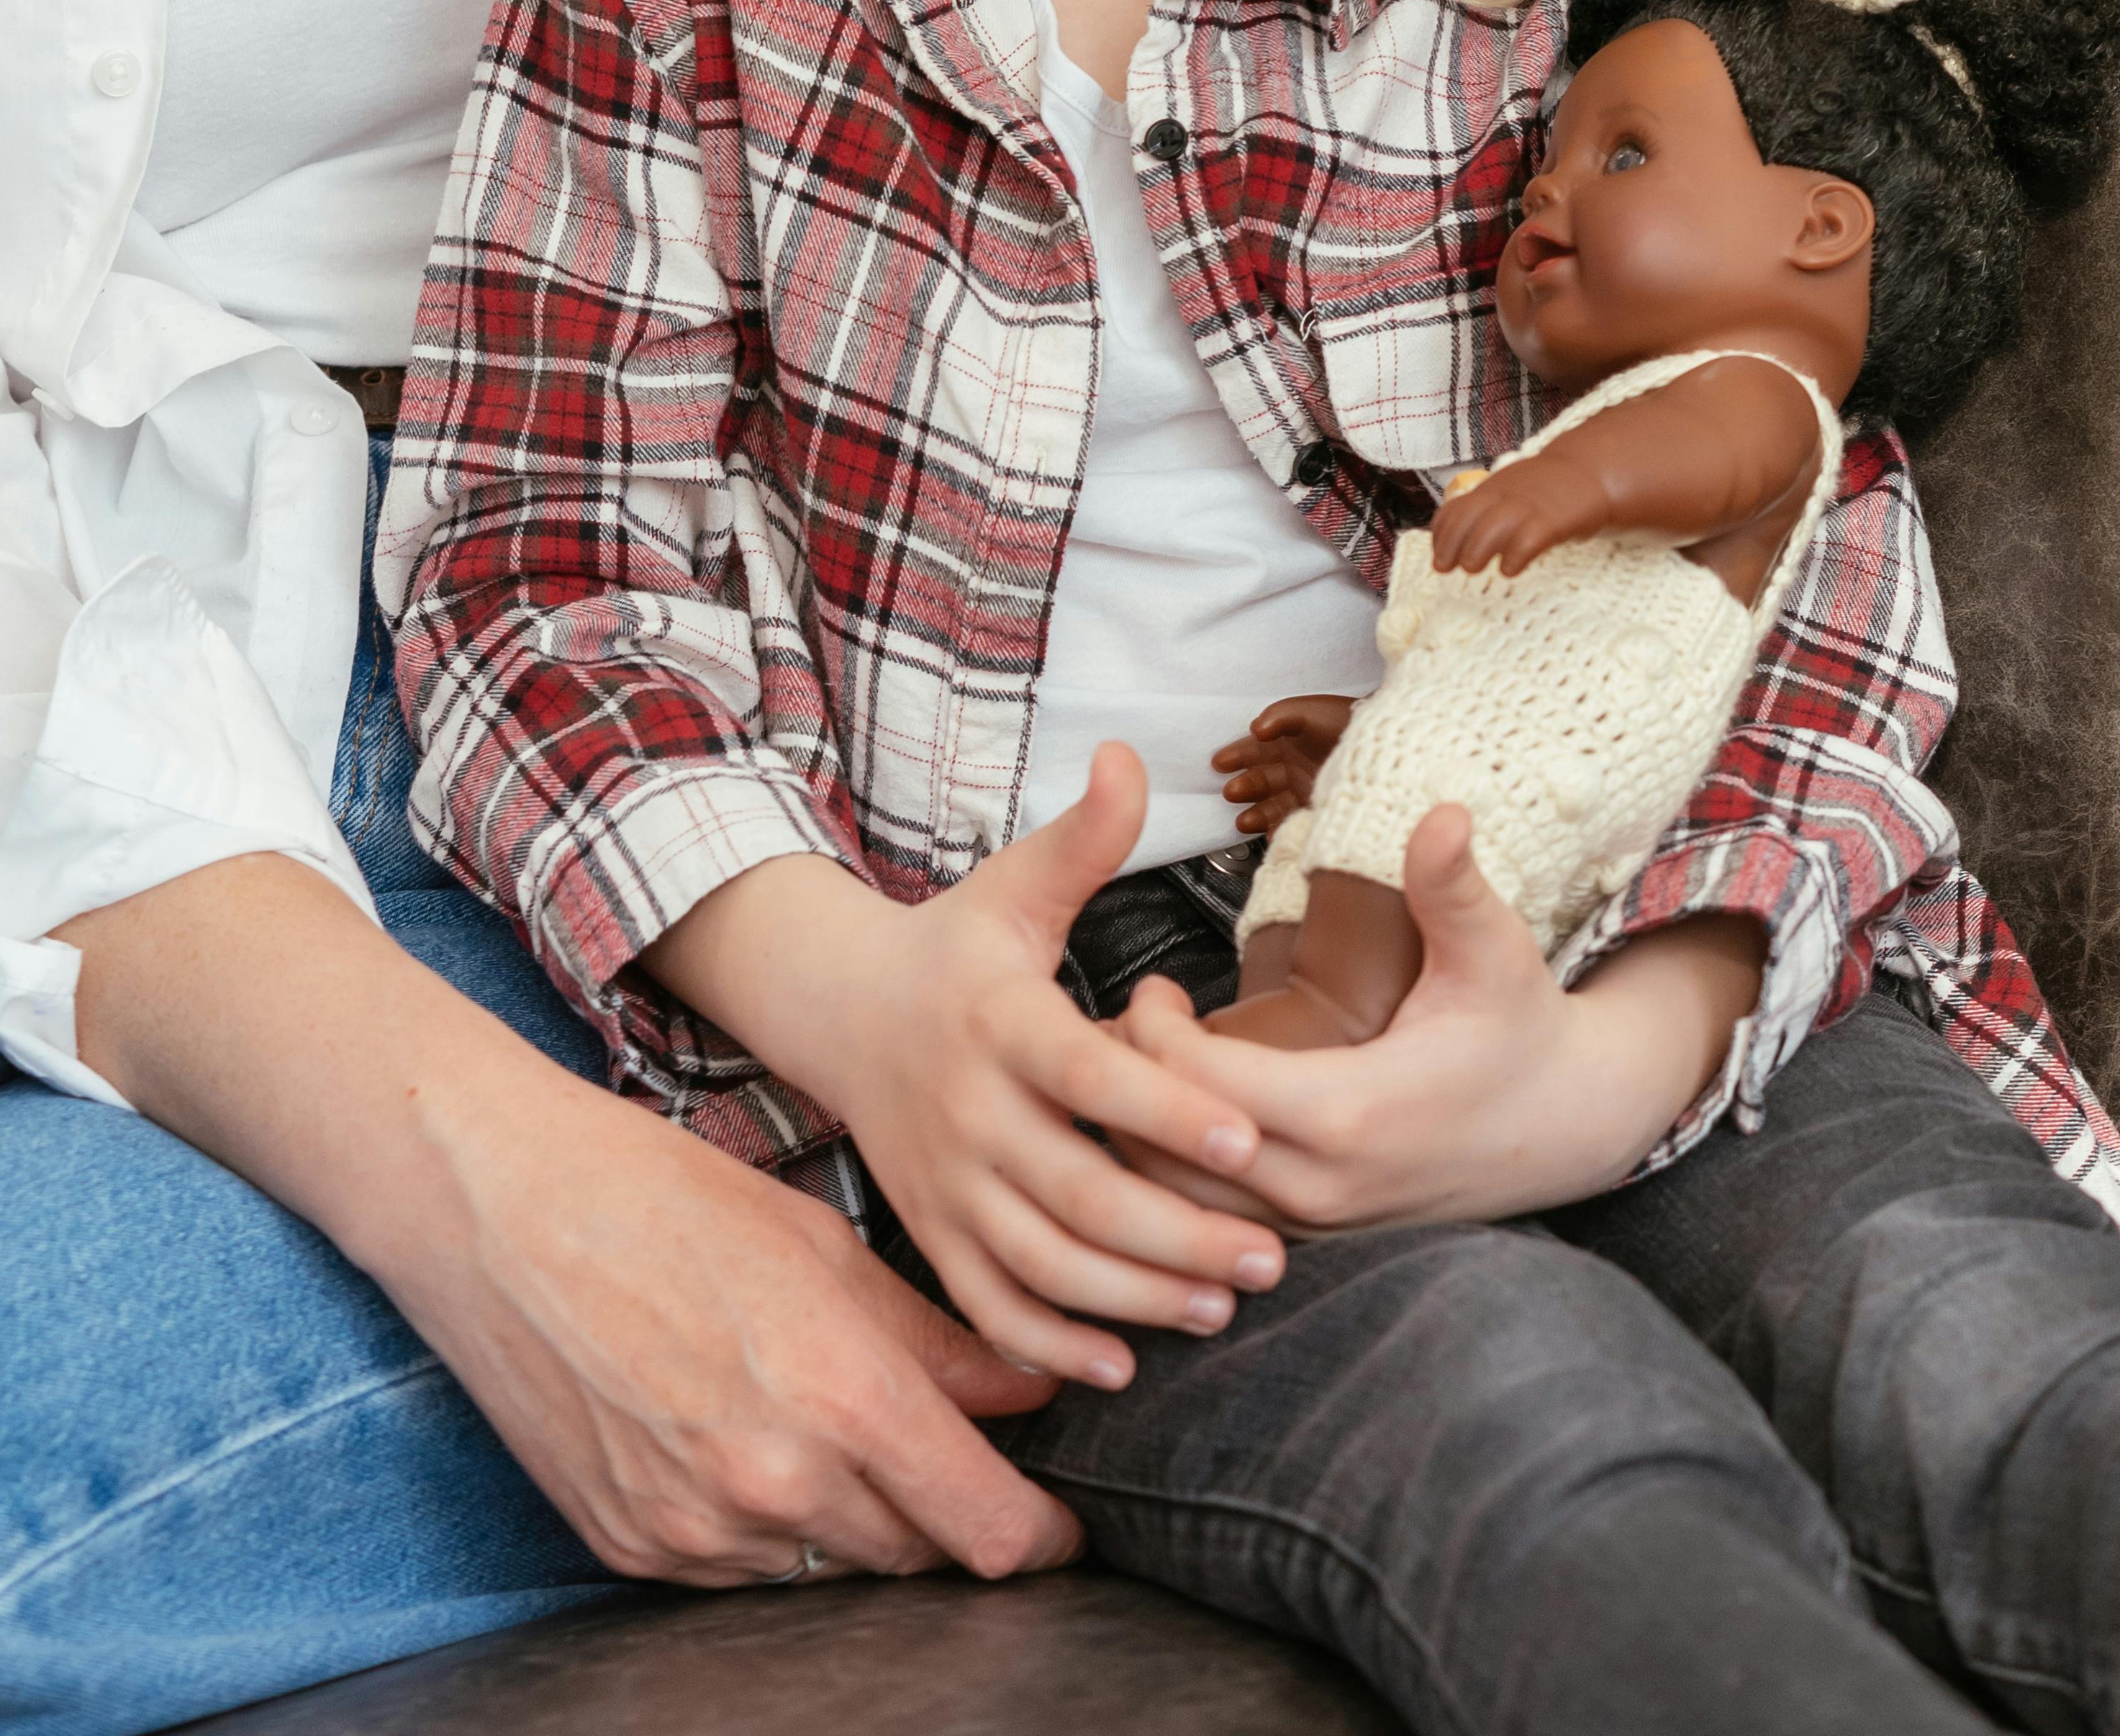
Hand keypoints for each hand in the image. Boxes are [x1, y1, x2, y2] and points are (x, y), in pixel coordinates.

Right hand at [58, 849, 1081, 1588]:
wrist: (494, 1207)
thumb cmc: (658, 1193)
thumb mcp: (818, 1241)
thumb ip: (932, 1336)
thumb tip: (1029, 1390)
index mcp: (837, 1395)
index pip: (986, 1530)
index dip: (1039, 1535)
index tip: (1057, 1520)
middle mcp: (773, 1482)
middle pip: (915, 1555)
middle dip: (946, 1514)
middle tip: (947, 1453)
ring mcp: (696, 1528)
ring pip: (829, 1566)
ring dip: (856, 1520)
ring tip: (833, 1430)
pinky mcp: (633, 1546)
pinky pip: (742, 1568)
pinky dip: (769, 1525)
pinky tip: (749, 1441)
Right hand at [654, 747, 1286, 1388]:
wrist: (845, 1009)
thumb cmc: (959, 947)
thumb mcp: (1013, 885)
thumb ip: (1083, 837)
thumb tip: (1133, 757)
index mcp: (998, 1020)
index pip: (1089, 1075)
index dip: (1167, 1109)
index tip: (1251, 1141)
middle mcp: (968, 1110)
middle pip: (1076, 1191)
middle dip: (1178, 1233)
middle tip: (1274, 1256)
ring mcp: (944, 1182)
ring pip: (1040, 1261)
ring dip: (1133, 1296)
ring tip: (1224, 1304)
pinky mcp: (930, 1233)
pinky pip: (987, 1306)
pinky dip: (1048, 1346)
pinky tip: (1122, 1363)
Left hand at [1111, 807, 1761, 1230]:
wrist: (1568, 1127)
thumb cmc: (1522, 1028)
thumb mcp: (1496, 951)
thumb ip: (1454, 886)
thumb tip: (1440, 811)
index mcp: (1353, 1117)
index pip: (1208, 1091)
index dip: (1160, 1040)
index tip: (1152, 984)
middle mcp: (1325, 1188)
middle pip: (1177, 1160)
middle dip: (1130, 1090)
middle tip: (1121, 1017)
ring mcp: (1320, 1227)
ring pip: (1186, 1210)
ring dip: (1143, 1142)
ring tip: (1131, 1061)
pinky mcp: (1320, 1239)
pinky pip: (1217, 1227)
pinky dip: (1176, 1182)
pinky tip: (1166, 1120)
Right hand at [1211, 691, 1354, 836]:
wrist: (1382, 747)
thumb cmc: (1345, 721)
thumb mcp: (1310, 711)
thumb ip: (1280, 716)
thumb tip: (1255, 730)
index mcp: (1288, 742)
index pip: (1255, 750)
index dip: (1236, 755)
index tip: (1218, 763)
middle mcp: (1294, 767)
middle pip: (1261, 780)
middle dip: (1244, 787)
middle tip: (1230, 792)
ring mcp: (1306, 790)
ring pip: (1272, 805)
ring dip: (1256, 813)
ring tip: (1243, 821)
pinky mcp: (1318, 809)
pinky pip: (1293, 823)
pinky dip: (1280, 831)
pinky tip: (1270, 835)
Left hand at [1429, 453, 1609, 578]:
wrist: (1590, 471)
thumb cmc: (1546, 487)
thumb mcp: (1509, 489)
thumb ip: (1486, 508)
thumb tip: (1456, 536)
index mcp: (1492, 489)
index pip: (1454, 509)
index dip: (1440, 534)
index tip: (1437, 555)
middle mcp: (1505, 496)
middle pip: (1467, 519)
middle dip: (1450, 545)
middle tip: (1445, 568)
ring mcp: (1528, 507)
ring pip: (1491, 529)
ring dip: (1476, 551)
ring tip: (1472, 569)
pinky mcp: (1552, 521)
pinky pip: (1527, 540)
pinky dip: (1514, 557)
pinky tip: (1509, 569)